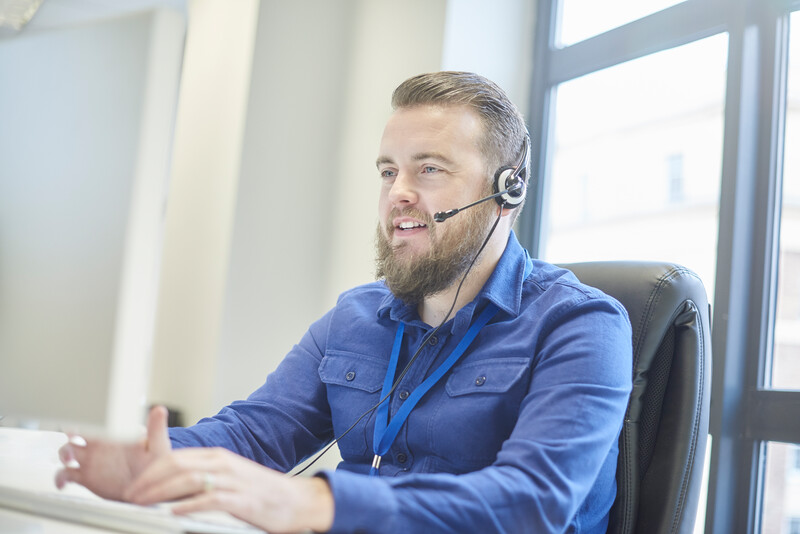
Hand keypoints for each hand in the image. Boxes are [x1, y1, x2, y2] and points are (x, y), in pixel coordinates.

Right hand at [54, 406, 171, 500]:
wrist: (148, 488)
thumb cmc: (155, 465)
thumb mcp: (157, 446)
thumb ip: (156, 429)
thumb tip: (159, 410)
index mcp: (114, 435)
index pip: (97, 421)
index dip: (88, 418)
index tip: (87, 419)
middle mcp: (100, 446)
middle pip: (76, 433)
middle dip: (70, 431)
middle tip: (72, 436)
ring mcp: (91, 461)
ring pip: (67, 451)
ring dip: (64, 453)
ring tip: (69, 459)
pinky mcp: (86, 477)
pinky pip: (66, 475)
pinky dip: (59, 478)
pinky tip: (63, 483)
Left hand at [124, 447, 333, 533]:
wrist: (298, 500)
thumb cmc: (263, 493)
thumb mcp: (231, 479)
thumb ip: (206, 480)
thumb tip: (175, 491)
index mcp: (218, 458)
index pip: (176, 457)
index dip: (150, 471)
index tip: (134, 486)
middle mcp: (223, 464)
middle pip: (176, 465)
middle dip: (148, 481)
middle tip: (130, 496)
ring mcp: (232, 480)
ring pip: (187, 480)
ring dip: (160, 493)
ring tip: (143, 504)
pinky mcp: (241, 499)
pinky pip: (209, 499)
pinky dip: (188, 505)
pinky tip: (173, 513)